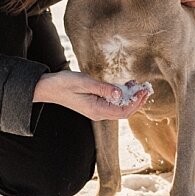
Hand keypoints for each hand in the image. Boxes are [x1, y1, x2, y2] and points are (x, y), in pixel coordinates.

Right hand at [33, 70, 148, 120]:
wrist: (49, 87)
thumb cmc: (65, 84)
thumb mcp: (86, 83)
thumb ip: (104, 88)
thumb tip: (120, 93)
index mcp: (96, 110)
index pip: (123, 112)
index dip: (136, 102)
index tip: (144, 91)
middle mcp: (98, 113)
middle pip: (124, 111)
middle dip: (136, 101)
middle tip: (145, 87)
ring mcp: (96, 109)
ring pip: (119, 106)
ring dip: (130, 97)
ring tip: (136, 84)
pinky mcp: (95, 103)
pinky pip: (112, 102)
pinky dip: (121, 94)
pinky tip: (125, 85)